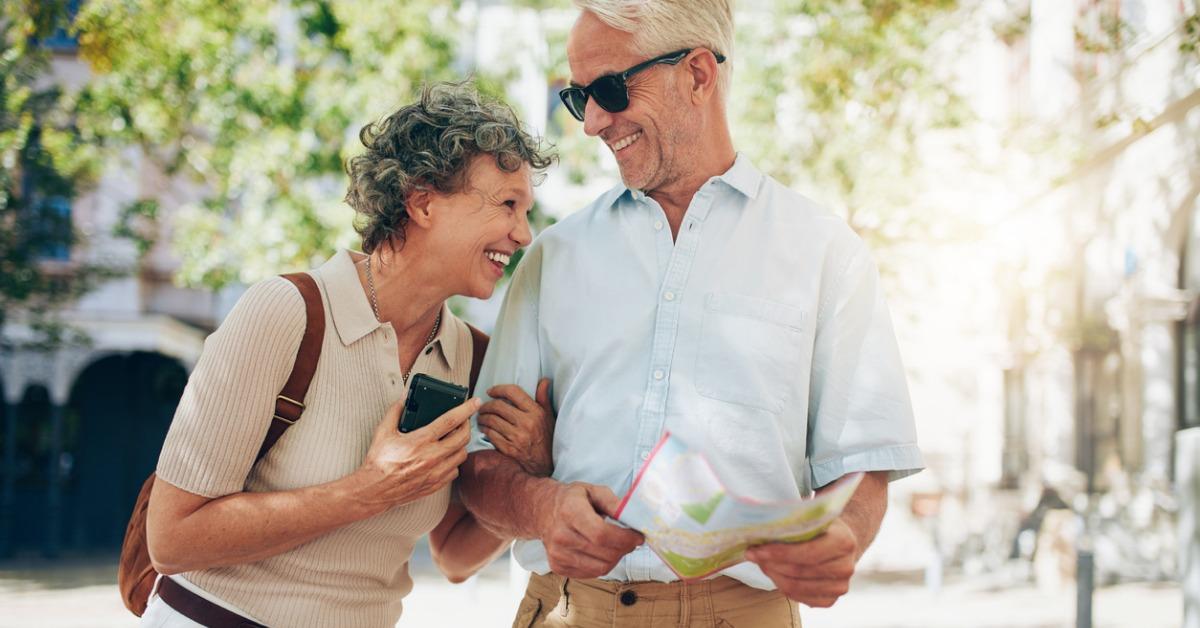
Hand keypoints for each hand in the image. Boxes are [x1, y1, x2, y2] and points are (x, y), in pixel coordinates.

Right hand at [352, 398, 479, 512]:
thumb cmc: (379, 462)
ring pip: (462, 454)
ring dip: (461, 444)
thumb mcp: (383, 432)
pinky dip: (454, 462)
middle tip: (463, 420)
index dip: (466, 409)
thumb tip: (404, 397)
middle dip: (467, 425)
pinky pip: (455, 471)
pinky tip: (446, 457)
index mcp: (420, 441)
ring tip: (455, 438)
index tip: (475, 402)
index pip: (451, 420)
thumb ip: (395, 411)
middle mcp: (432, 457)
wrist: (375, 490)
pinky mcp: (436, 484)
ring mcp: (436, 472)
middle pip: (463, 437)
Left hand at [478, 378, 554, 476]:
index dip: (498, 389)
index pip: (513, 392)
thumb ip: (544, 397)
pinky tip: (483, 428)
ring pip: (491, 420)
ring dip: (482, 417)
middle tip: (483, 406)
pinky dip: (484, 429)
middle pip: (498, 406)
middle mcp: (526, 423)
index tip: (491, 391)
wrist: (546, 465)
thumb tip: (544, 381)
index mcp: (535, 412)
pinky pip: (491, 434)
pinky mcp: (509, 449)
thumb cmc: (547, 439)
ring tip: (481, 417)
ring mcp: (517, 437)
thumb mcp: (549, 416)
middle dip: (487, 405)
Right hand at [536, 482, 642, 577]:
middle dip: (625, 549)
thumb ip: (613, 502)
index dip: (625, 539)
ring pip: (600, 568)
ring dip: (616, 558)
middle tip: (631, 540)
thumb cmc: (571, 499)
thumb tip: (633, 518)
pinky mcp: (557, 567)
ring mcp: (557, 554)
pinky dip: (603, 565)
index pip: (601, 534)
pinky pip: (590, 574)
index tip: (638, 537)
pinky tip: (603, 552)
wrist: (542, 511)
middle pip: (604, 553)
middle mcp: (560, 535)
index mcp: (570, 512)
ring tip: (618, 546)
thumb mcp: (592, 490)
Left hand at [744, 517, 858, 607]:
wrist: (840, 542)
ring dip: (773, 574)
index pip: (806, 552)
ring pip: (795, 587)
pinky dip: (781, 585)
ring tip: (761, 562)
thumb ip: (791, 523)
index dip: (777, 552)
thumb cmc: (820, 527)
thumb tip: (757, 526)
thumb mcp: (811, 518)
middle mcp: (846, 567)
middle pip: (797, 571)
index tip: (754, 548)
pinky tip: (774, 573)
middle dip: (770, 563)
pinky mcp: (831, 600)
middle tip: (752, 554)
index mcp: (843, 542)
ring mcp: (840, 586)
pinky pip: (798, 598)